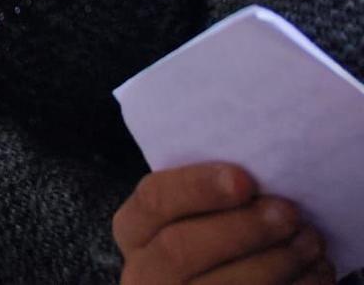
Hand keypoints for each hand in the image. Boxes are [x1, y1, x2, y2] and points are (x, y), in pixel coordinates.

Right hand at [114, 164, 331, 284]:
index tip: (244, 179)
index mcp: (135, 231)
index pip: (153, 200)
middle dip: (241, 228)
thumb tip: (254, 177)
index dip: (197, 187)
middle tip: (288, 213)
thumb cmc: (211, 239)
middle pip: (181, 248)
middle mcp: (144, 273)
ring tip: (310, 241)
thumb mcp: (193, 215)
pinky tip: (315, 271)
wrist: (211, 280)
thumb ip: (207, 198)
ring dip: (275, 262)